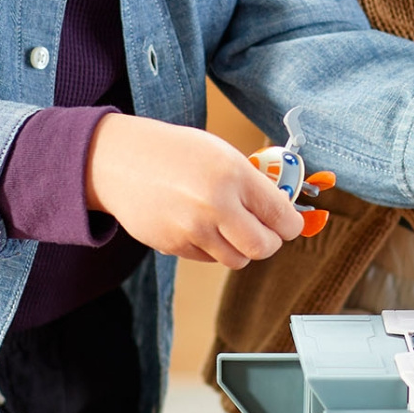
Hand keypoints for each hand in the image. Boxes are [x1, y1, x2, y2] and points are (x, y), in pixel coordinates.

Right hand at [85, 115, 304, 268]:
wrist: (121, 161)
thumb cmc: (174, 153)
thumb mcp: (222, 154)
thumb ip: (252, 183)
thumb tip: (282, 211)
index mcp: (234, 175)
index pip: (281, 216)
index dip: (292, 224)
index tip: (291, 224)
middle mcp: (215, 205)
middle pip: (264, 247)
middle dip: (270, 242)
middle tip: (266, 231)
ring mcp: (193, 229)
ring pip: (237, 259)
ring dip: (241, 247)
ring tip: (230, 226)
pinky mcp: (174, 246)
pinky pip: (209, 258)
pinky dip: (213, 248)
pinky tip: (201, 225)